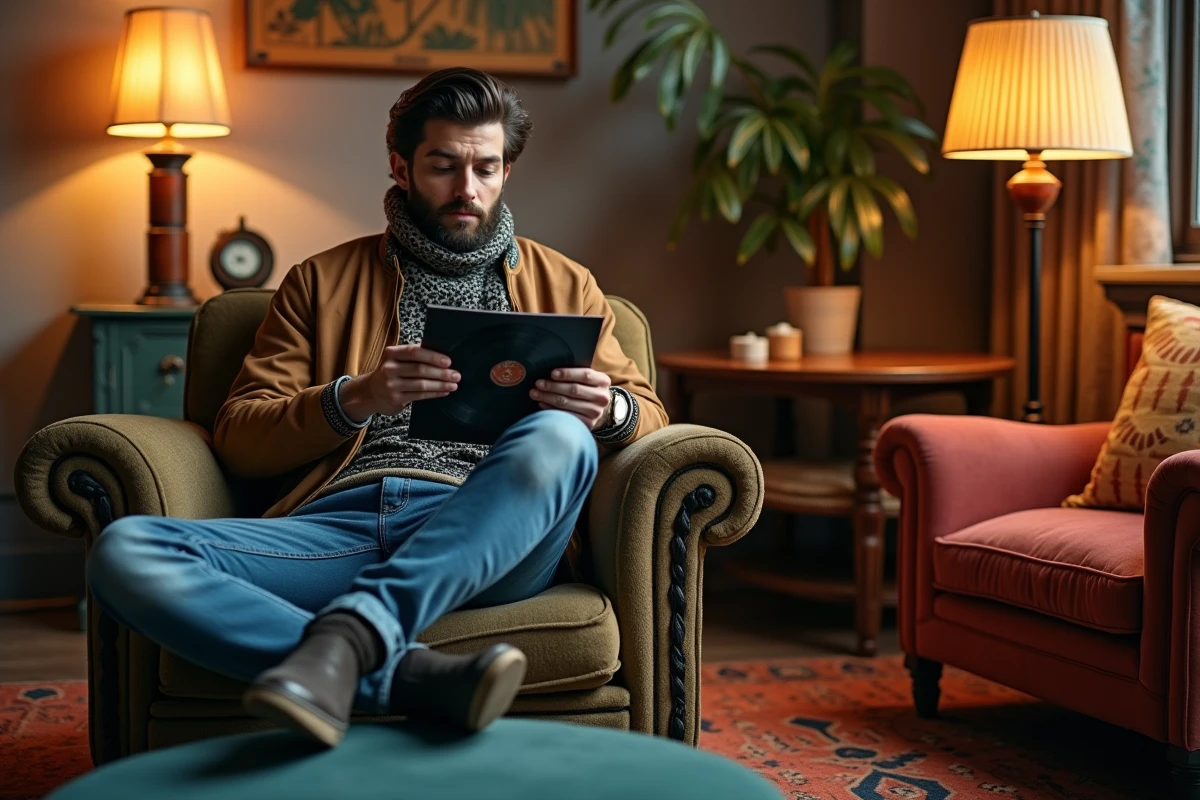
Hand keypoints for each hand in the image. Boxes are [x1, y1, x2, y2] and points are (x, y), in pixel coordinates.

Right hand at [339, 344, 459, 421]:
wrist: (371, 392)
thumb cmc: (391, 372)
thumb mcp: (397, 359)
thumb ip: (414, 355)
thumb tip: (442, 354)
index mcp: (391, 353)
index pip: (414, 352)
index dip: (433, 356)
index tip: (448, 361)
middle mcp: (389, 368)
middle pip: (420, 369)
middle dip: (441, 373)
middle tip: (456, 374)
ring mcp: (391, 385)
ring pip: (421, 384)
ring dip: (440, 384)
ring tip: (454, 384)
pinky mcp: (395, 399)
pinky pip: (420, 396)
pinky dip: (434, 393)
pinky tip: (444, 391)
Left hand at [530, 368, 611, 429]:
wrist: (597, 409)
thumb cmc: (587, 389)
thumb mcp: (587, 379)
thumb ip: (575, 373)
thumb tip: (550, 371)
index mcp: (603, 381)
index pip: (585, 375)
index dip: (567, 373)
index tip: (552, 373)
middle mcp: (602, 397)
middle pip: (574, 390)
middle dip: (553, 386)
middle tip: (538, 383)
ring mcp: (596, 412)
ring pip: (567, 403)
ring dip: (548, 397)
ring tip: (534, 393)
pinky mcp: (588, 424)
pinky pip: (565, 415)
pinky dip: (551, 409)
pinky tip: (541, 404)